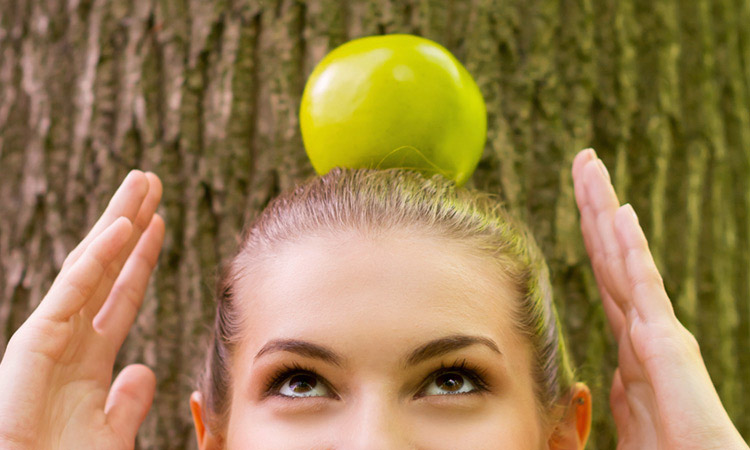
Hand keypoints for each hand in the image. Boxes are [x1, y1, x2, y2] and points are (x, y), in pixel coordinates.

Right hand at [0, 171, 164, 448]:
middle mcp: (68, 341)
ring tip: (142, 184)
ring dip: (118, 222)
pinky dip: (97, 259)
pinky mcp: (32, 345)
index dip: (141, 258)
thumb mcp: (110, 434)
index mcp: (87, 359)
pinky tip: (123, 227)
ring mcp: (49, 339)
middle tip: (151, 183)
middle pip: (105, 268)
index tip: (160, 224)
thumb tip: (143, 369)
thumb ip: (128, 401)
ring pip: (89, 267)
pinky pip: (71, 293)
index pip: (120, 295)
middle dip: (129, 224)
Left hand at [572, 149, 747, 448]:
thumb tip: (584, 389)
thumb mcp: (620, 438)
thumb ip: (598, 413)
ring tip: (590, 166)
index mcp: (632, 352)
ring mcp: (659, 341)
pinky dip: (634, 252)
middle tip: (583, 160)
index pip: (606, 282)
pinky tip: (621, 216)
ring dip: (606, 212)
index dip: (592, 239)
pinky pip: (646, 292)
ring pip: (624, 263)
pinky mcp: (670, 353)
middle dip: (596, 209)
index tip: (579, 201)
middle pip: (612, 260)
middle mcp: (646, 337)